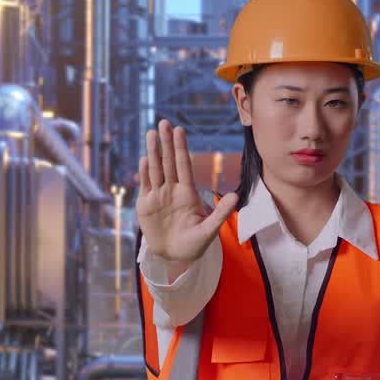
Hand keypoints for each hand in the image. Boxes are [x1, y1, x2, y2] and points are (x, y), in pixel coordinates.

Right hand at [137, 120, 238, 262]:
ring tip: (151, 133)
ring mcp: (158, 196)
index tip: (180, 130)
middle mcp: (172, 190)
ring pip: (155, 169)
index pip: (184, 165)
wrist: (174, 257)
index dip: (182, 148)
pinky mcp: (145, 205)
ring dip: (153, 152)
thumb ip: (220, 213)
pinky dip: (145, 173)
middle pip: (169, 162)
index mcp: (188, 193)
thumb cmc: (194, 244)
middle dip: (166, 143)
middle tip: (163, 122)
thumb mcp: (209, 231)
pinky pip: (146, 185)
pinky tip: (145, 159)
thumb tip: (235, 196)